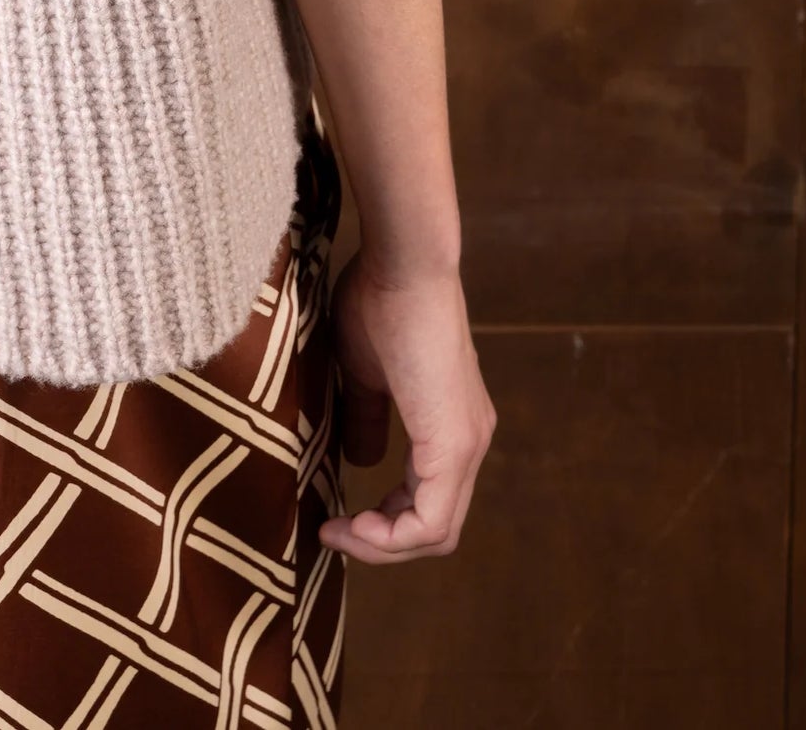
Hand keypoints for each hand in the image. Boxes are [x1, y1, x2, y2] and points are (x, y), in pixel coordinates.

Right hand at [317, 250, 495, 560]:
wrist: (404, 261)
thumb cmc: (379, 298)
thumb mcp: (364, 371)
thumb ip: (366, 418)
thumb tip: (361, 463)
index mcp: (450, 424)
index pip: (429, 503)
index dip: (384, 523)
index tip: (337, 517)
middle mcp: (469, 442)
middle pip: (437, 529)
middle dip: (383, 542)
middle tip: (336, 532)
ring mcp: (467, 445)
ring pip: (438, 532)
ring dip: (385, 544)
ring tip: (341, 532)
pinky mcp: (455, 444)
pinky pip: (432, 521)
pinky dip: (392, 535)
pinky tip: (355, 523)